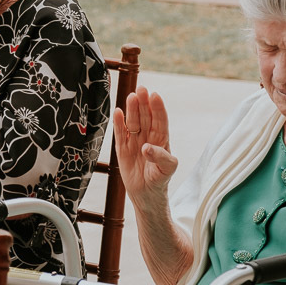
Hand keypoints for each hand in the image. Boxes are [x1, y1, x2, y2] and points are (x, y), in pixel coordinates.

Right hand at [113, 86, 178, 209]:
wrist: (146, 195)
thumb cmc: (160, 180)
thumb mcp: (167, 170)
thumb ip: (161, 157)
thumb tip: (146, 147)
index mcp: (162, 139)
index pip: (160, 120)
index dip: (158, 108)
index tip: (155, 96)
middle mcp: (148, 137)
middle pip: (145, 116)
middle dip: (143, 103)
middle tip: (141, 89)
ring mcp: (135, 141)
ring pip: (133, 121)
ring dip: (132, 109)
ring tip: (131, 97)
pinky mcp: (122, 148)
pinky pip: (120, 133)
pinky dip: (118, 123)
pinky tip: (117, 111)